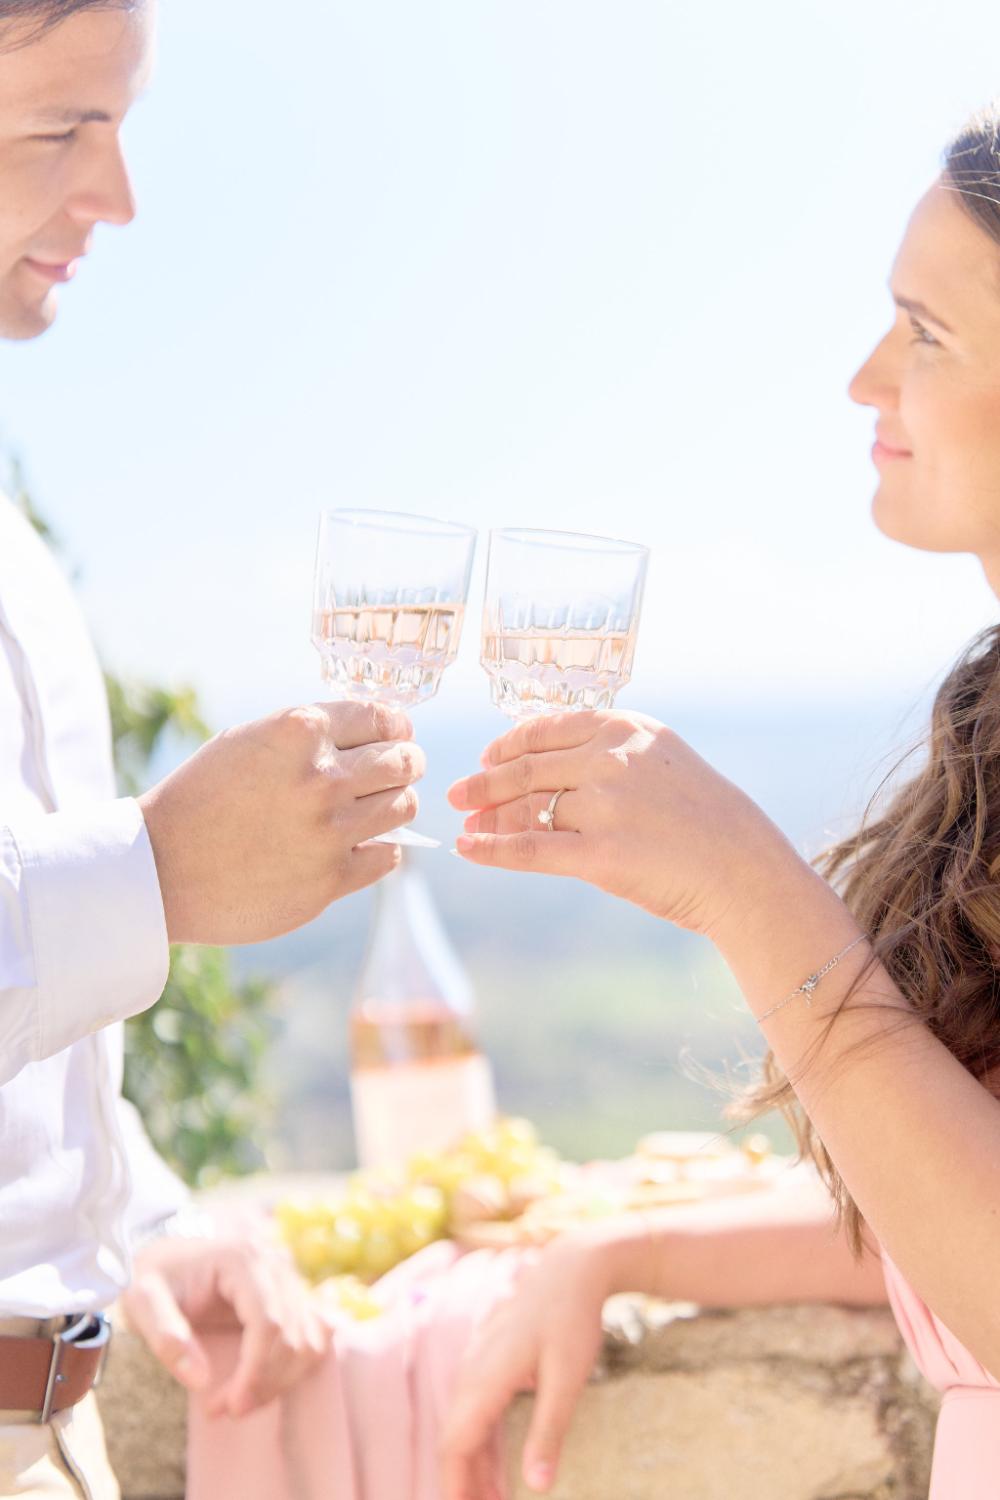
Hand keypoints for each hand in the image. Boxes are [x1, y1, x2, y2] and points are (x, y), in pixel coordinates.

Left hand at [123, 1231, 330, 1418]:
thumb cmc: (155, 1274)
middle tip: (223, 1411)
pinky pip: (316, 1333)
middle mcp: (275, 1263)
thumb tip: (200, 1381)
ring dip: (280, 1381)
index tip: (230, 1407)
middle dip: (263, 1383)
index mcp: (242, 1259)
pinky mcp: (294, 1293)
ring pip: (308, 1340)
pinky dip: (298, 1365)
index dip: (255, 1372)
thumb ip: (165, 1335)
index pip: (268, 1323)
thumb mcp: (142, 1298)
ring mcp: (289, 1277)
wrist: (169, 1252)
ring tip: (238, 1401)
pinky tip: (268, 1383)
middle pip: (291, 1336)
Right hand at [139, 701, 423, 943]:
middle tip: (398, 769)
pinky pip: (389, 856)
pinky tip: (356, 846)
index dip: (396, 725)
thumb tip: (374, 733)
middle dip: (406, 762)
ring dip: (395, 804)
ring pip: (404, 806)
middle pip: (405, 761)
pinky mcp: (330, 879)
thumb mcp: (249, 741)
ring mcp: (329, 831)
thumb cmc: (202, 798)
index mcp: (299, 730)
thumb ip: (310, 734)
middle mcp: (321, 777)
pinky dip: (379, 849)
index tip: (396, 734)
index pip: (383, 716)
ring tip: (374, 808)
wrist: (159, 869)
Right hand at [440, 1237, 611, 1499]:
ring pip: (464, 1424)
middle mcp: (472, 1371)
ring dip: (473, 1464)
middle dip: (464, 1483)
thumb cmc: (572, 1319)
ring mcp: (477, 1362)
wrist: (572, 1266)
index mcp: (485, 1379)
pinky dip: (481, 1441)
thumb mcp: (567, 1379)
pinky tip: (497, 1461)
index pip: (455, 1444)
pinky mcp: (489, 1358)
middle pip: (455, 1439)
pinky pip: (474, 1408)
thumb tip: (537, 1487)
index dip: (454, 1486)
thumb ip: (549, 1432)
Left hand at [448, 710, 792, 937]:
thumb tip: (541, 771)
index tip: (489, 756)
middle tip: (459, 792)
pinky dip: (492, 849)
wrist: (746, 870)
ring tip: (466, 822)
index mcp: (626, 728)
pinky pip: (530, 848)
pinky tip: (470, 849)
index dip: (509, 744)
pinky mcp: (601, 854)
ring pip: (525, 806)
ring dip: (487, 815)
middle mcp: (613, 758)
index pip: (548, 728)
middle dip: (486, 780)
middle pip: (528, 766)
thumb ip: (610, 757)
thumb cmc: (706, 821)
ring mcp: (606, 805)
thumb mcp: (663, 763)